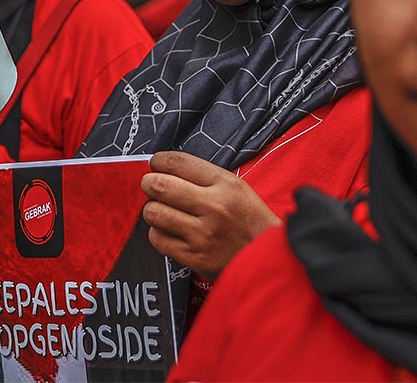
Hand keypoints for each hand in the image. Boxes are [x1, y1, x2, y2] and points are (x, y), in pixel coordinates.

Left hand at [141, 151, 280, 279]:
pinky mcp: (194, 257)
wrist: (267, 257)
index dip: (159, 160)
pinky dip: (158, 232)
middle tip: (151, 185)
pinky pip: (158, 239)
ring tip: (162, 210)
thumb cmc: (250, 220)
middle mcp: (213, 206)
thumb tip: (165, 170)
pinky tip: (169, 230)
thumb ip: (204, 178)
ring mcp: (202, 234)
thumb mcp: (237, 188)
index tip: (155, 163)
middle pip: (161, 185)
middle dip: (149, 183)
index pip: (179, 162)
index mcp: (226, 184)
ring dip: (153, 209)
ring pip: (154, 213)